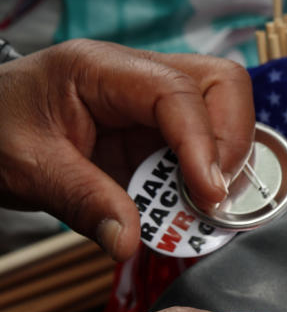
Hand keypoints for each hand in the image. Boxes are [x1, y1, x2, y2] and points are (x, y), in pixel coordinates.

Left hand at [0, 39, 255, 260]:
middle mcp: (139, 75)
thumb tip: (129, 242)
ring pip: (225, 110)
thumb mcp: (29, 169)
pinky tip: (193, 205)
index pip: (177, 91)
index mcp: (101, 69)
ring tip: (206, 206)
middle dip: (232, 140)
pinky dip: (210, 175)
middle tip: (216, 193)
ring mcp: (154, 100)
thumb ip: (84, 203)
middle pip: (222, 83)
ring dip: (227, 160)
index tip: (210, 193)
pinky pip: (205, 144)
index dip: (205, 142)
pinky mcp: (160, 129)